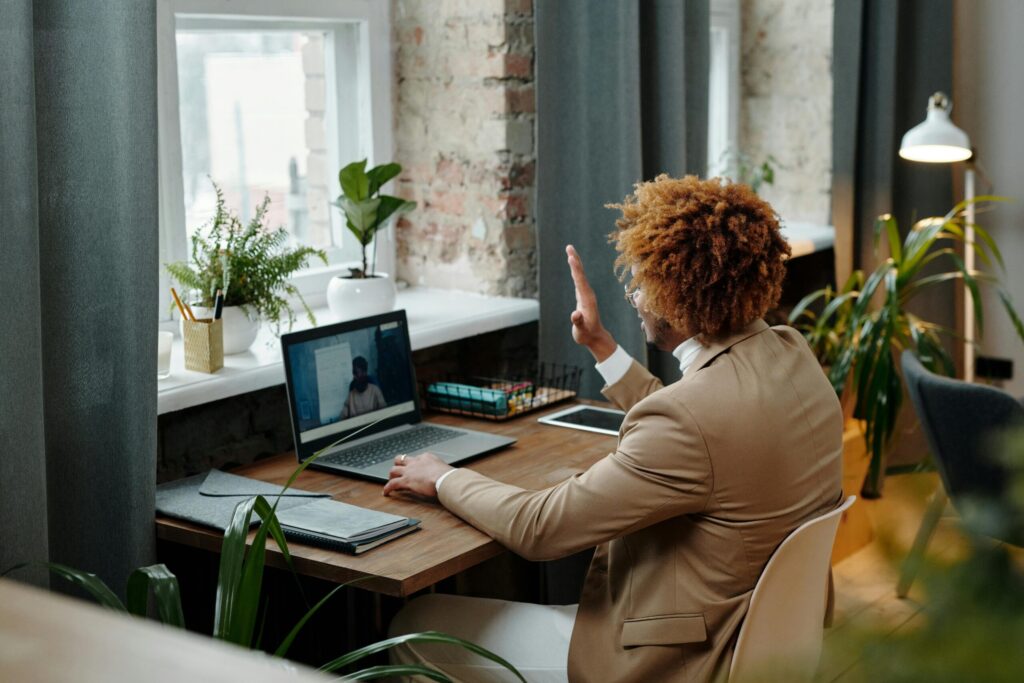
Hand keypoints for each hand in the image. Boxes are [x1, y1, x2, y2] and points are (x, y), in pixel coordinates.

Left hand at [382, 452, 452, 499]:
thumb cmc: (448, 476)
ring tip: (390, 480)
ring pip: (393, 470)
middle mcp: (415, 461)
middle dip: (398, 464)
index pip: (415, 458)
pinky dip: (387, 488)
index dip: (413, 464)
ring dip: (391, 475)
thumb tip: (447, 476)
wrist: (445, 479)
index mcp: (426, 457)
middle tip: (398, 471)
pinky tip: (386, 493)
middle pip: (401, 459)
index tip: (414, 469)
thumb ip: (441, 471)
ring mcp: (409, 471)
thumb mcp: (445, 469)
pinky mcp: (405, 481)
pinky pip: (392, 484)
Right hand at [566, 244, 616, 361]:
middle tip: (569, 247)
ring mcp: (586, 294)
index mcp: (587, 300)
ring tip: (569, 251)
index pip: (580, 281)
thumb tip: (575, 314)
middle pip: (580, 274)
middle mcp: (587, 294)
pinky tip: (573, 265)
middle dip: (575, 260)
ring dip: (575, 262)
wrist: (595, 337)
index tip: (571, 257)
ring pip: (580, 275)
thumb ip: (578, 322)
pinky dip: (575, 270)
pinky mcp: (583, 296)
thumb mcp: (581, 331)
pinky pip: (579, 279)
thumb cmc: (587, 335)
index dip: (575, 269)